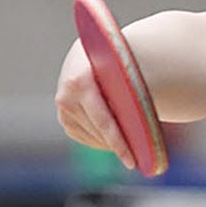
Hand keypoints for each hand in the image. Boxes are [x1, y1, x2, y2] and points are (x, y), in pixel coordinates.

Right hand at [54, 41, 135, 169]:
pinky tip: (114, 143)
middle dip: (118, 146)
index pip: (103, 120)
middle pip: (97, 131)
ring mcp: (63, 107)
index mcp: (80, 81)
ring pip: (90, 135)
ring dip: (109, 145)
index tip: (132, 161)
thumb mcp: (123, 65)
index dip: (119, 143)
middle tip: (136, 161)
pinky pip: (83, 136)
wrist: (95, 45)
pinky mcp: (64, 116)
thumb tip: (142, 120)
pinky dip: (99, 140)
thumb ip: (127, 87)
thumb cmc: (119, 56)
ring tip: (130, 153)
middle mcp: (66, 95)